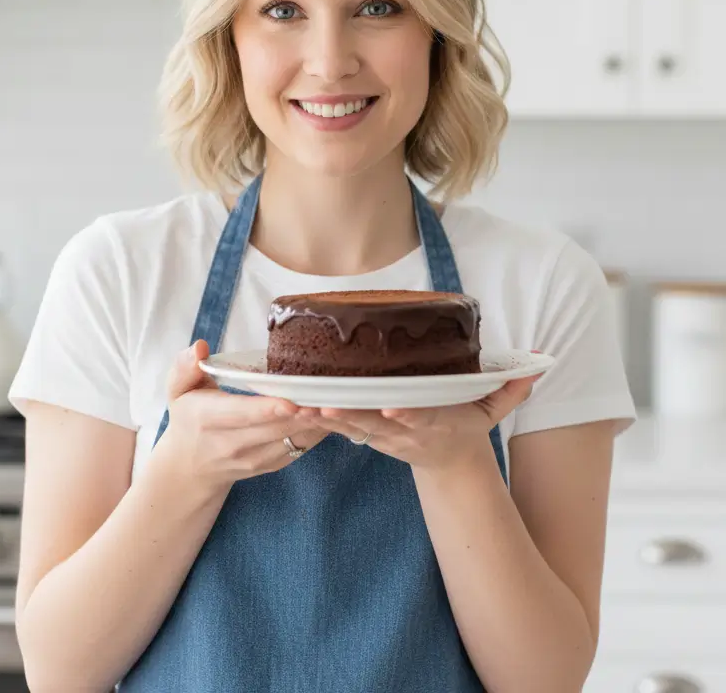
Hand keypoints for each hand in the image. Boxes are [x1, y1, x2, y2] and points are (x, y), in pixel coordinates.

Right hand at [159, 340, 328, 494]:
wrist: (190, 467)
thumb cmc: (188, 417)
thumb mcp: (176, 389)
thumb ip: (185, 366)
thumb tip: (199, 347)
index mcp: (209, 420)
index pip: (243, 415)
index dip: (270, 408)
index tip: (294, 400)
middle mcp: (232, 444)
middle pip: (275, 428)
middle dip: (305, 412)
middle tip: (331, 394)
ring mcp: (253, 459)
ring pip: (292, 440)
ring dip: (318, 424)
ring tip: (340, 402)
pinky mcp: (270, 466)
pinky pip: (299, 449)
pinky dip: (318, 433)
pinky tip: (334, 414)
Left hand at [299, 371, 543, 471]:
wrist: (448, 464)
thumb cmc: (466, 428)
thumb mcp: (492, 413)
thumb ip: (510, 391)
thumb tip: (537, 368)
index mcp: (433, 422)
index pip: (417, 417)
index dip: (404, 414)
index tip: (388, 408)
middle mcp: (403, 431)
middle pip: (373, 424)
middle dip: (349, 417)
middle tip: (325, 406)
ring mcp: (382, 436)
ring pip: (349, 427)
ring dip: (324, 417)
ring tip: (300, 405)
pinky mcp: (366, 435)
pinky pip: (338, 427)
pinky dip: (317, 418)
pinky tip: (295, 405)